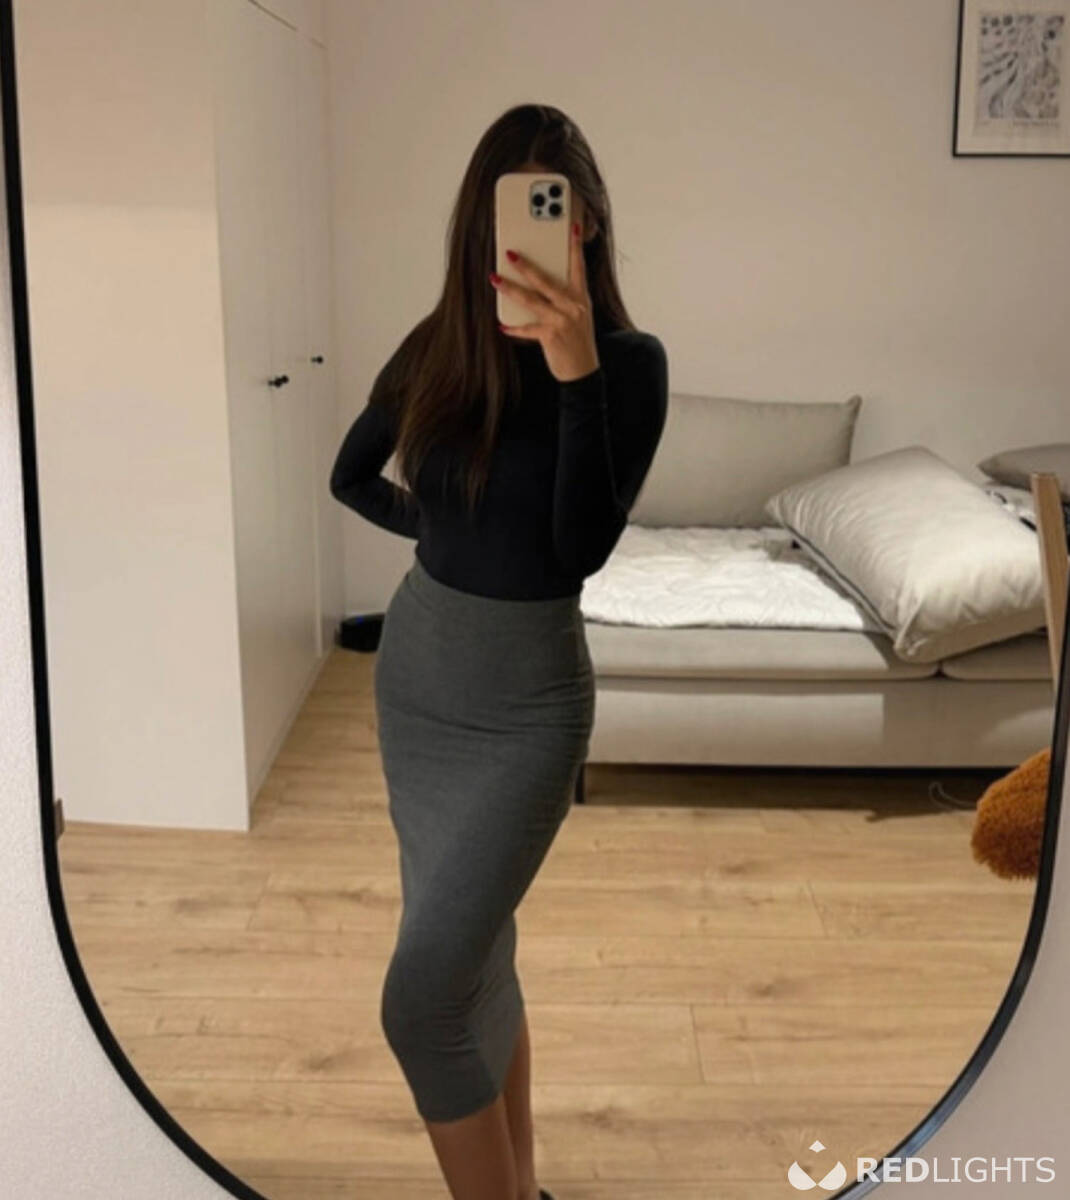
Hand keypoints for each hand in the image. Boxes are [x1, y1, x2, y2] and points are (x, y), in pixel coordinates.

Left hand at [491, 220, 599, 382]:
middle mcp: (573, 306)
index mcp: (580, 298)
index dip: (575, 246)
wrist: (583, 371)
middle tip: (509, 253)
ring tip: (495, 279)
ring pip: (531, 300)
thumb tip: (536, 285)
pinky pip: (527, 328)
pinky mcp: (551, 336)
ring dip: (510, 288)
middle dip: (526, 266)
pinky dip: (514, 327)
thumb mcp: (578, 316)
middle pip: (545, 280)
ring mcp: (562, 320)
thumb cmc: (577, 341)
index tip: (571, 225)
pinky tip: (502, 324)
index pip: (578, 266)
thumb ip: (563, 299)